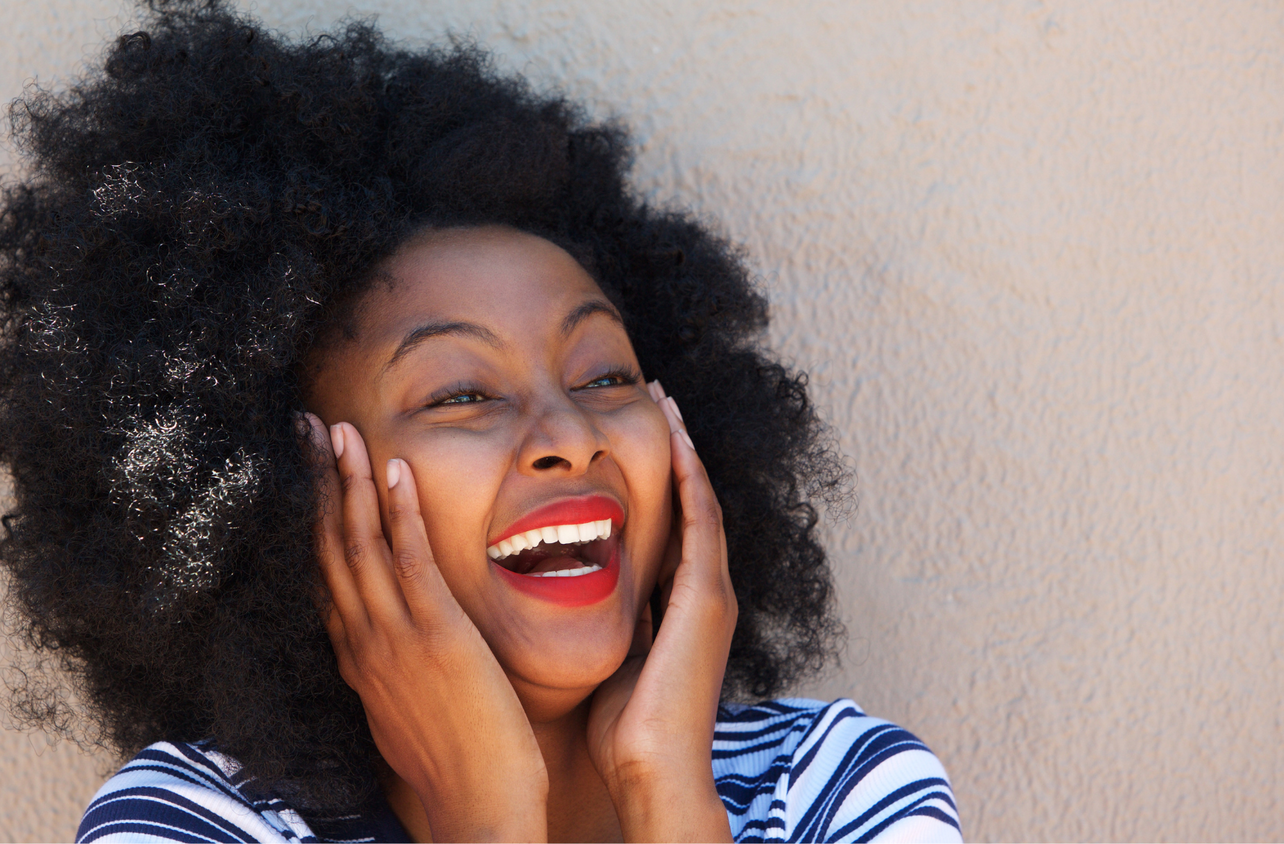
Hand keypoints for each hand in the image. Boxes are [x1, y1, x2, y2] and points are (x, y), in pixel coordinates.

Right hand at [300, 413, 548, 841]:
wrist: (473, 808)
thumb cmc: (451, 765)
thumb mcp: (401, 710)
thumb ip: (388, 671)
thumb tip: (383, 652)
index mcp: (355, 655)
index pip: (323, 570)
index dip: (311, 516)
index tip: (306, 470)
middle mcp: (361, 639)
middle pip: (328, 546)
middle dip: (316, 482)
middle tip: (305, 425)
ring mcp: (394, 636)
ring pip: (359, 544)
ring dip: (348, 481)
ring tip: (335, 429)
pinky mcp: (437, 636)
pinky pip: (410, 561)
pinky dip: (399, 512)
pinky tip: (394, 469)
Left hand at [586, 383, 737, 841]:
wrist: (652, 768)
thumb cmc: (625, 730)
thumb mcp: (613, 658)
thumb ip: (608, 624)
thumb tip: (572, 600)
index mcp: (680, 607)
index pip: (671, 526)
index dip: (657, 480)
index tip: (632, 437)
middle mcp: (703, 593)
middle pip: (693, 502)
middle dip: (676, 450)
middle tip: (656, 397)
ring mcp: (712, 594)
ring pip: (702, 502)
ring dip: (685, 450)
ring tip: (667, 402)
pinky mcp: (708, 599)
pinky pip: (702, 523)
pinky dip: (692, 479)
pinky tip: (677, 440)